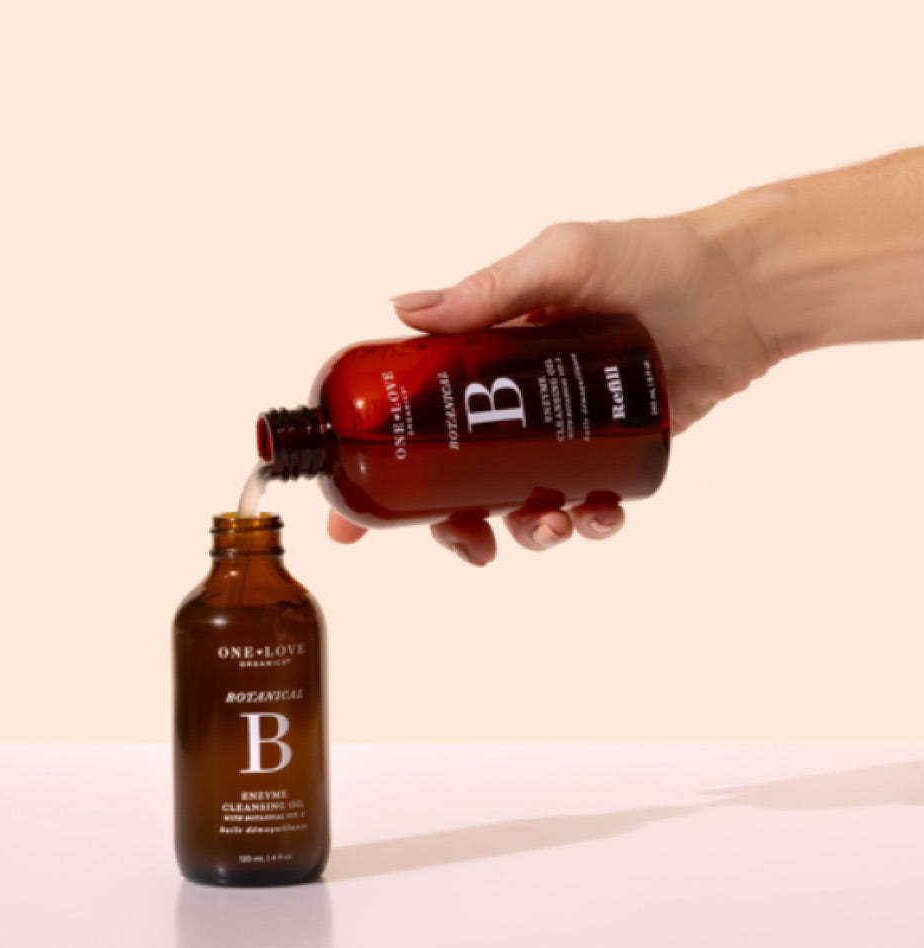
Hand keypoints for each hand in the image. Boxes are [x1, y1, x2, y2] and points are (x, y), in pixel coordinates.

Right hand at [329, 214, 773, 563]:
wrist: (741, 289)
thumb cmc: (651, 258)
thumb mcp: (561, 260)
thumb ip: (489, 288)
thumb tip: (401, 309)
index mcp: (485, 356)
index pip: (415, 417)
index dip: (381, 470)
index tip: (351, 519)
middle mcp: (515, 401)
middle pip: (461, 481)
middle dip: (453, 527)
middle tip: (466, 544)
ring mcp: (562, 432)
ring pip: (519, 505)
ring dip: (523, 533)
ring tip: (549, 526)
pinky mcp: (612, 454)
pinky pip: (585, 507)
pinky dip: (585, 525)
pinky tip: (597, 516)